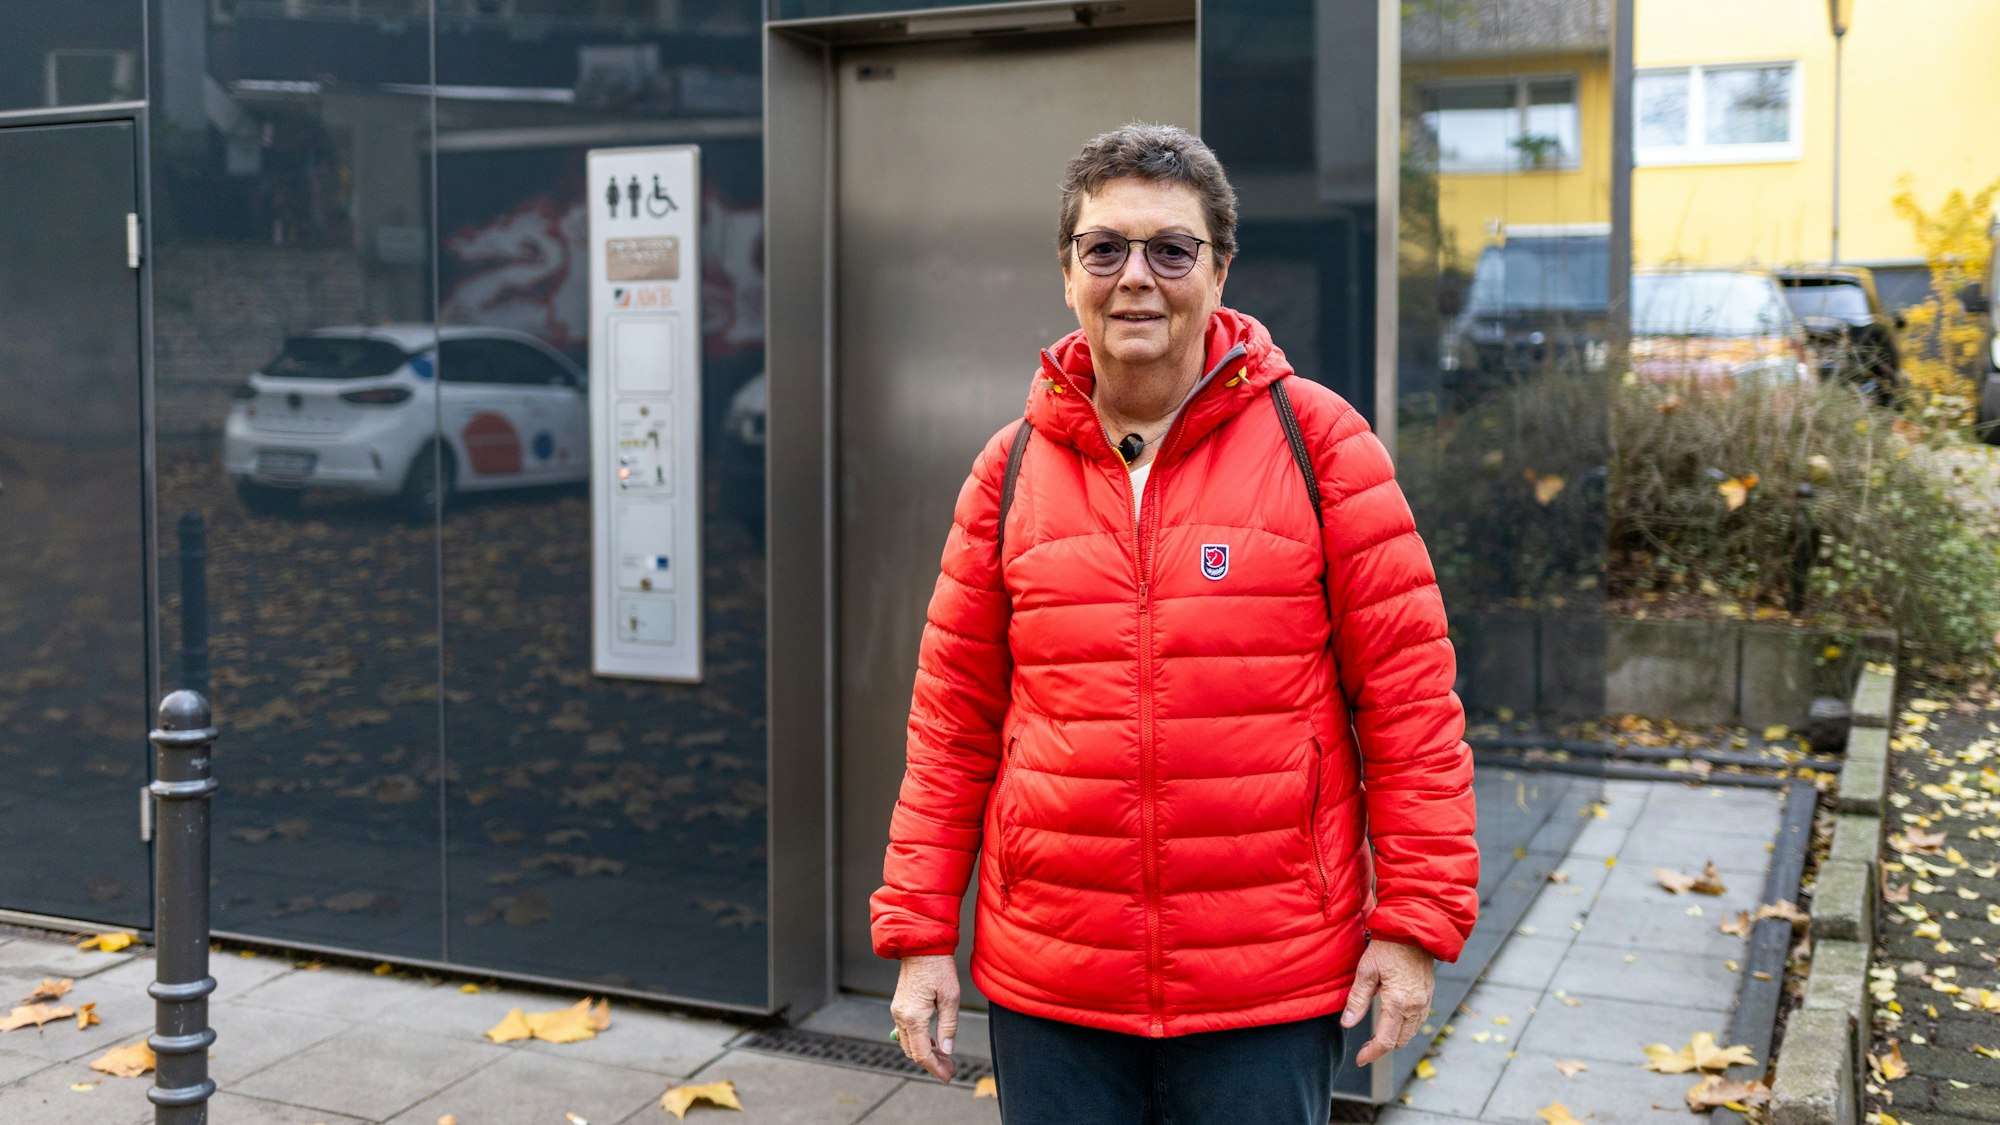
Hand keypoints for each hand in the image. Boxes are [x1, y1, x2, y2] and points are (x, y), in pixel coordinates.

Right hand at [890, 954, 960, 1082]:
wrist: (921, 947)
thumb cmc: (938, 968)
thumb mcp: (950, 998)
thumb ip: (948, 1026)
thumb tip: (948, 1050)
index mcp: (914, 1017)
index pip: (922, 1054)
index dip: (936, 1068)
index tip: (948, 1076)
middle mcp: (901, 1016)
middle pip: (913, 1052)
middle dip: (932, 1063)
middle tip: (951, 1068)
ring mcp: (897, 1011)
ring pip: (908, 1043)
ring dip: (925, 1053)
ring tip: (945, 1057)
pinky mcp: (898, 1006)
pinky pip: (906, 1032)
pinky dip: (919, 1041)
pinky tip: (933, 1041)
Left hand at [1340, 939, 1434, 1066]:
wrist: (1413, 930)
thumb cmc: (1387, 947)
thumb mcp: (1366, 971)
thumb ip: (1357, 1000)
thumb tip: (1347, 1023)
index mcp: (1398, 1002)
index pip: (1385, 1040)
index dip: (1372, 1053)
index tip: (1360, 1059)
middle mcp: (1415, 1006)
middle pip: (1400, 1041)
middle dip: (1382, 1048)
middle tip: (1365, 1049)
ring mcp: (1424, 1002)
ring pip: (1410, 1033)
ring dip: (1395, 1038)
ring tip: (1376, 1037)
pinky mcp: (1428, 996)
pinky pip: (1418, 1021)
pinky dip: (1405, 1027)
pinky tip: (1392, 1022)